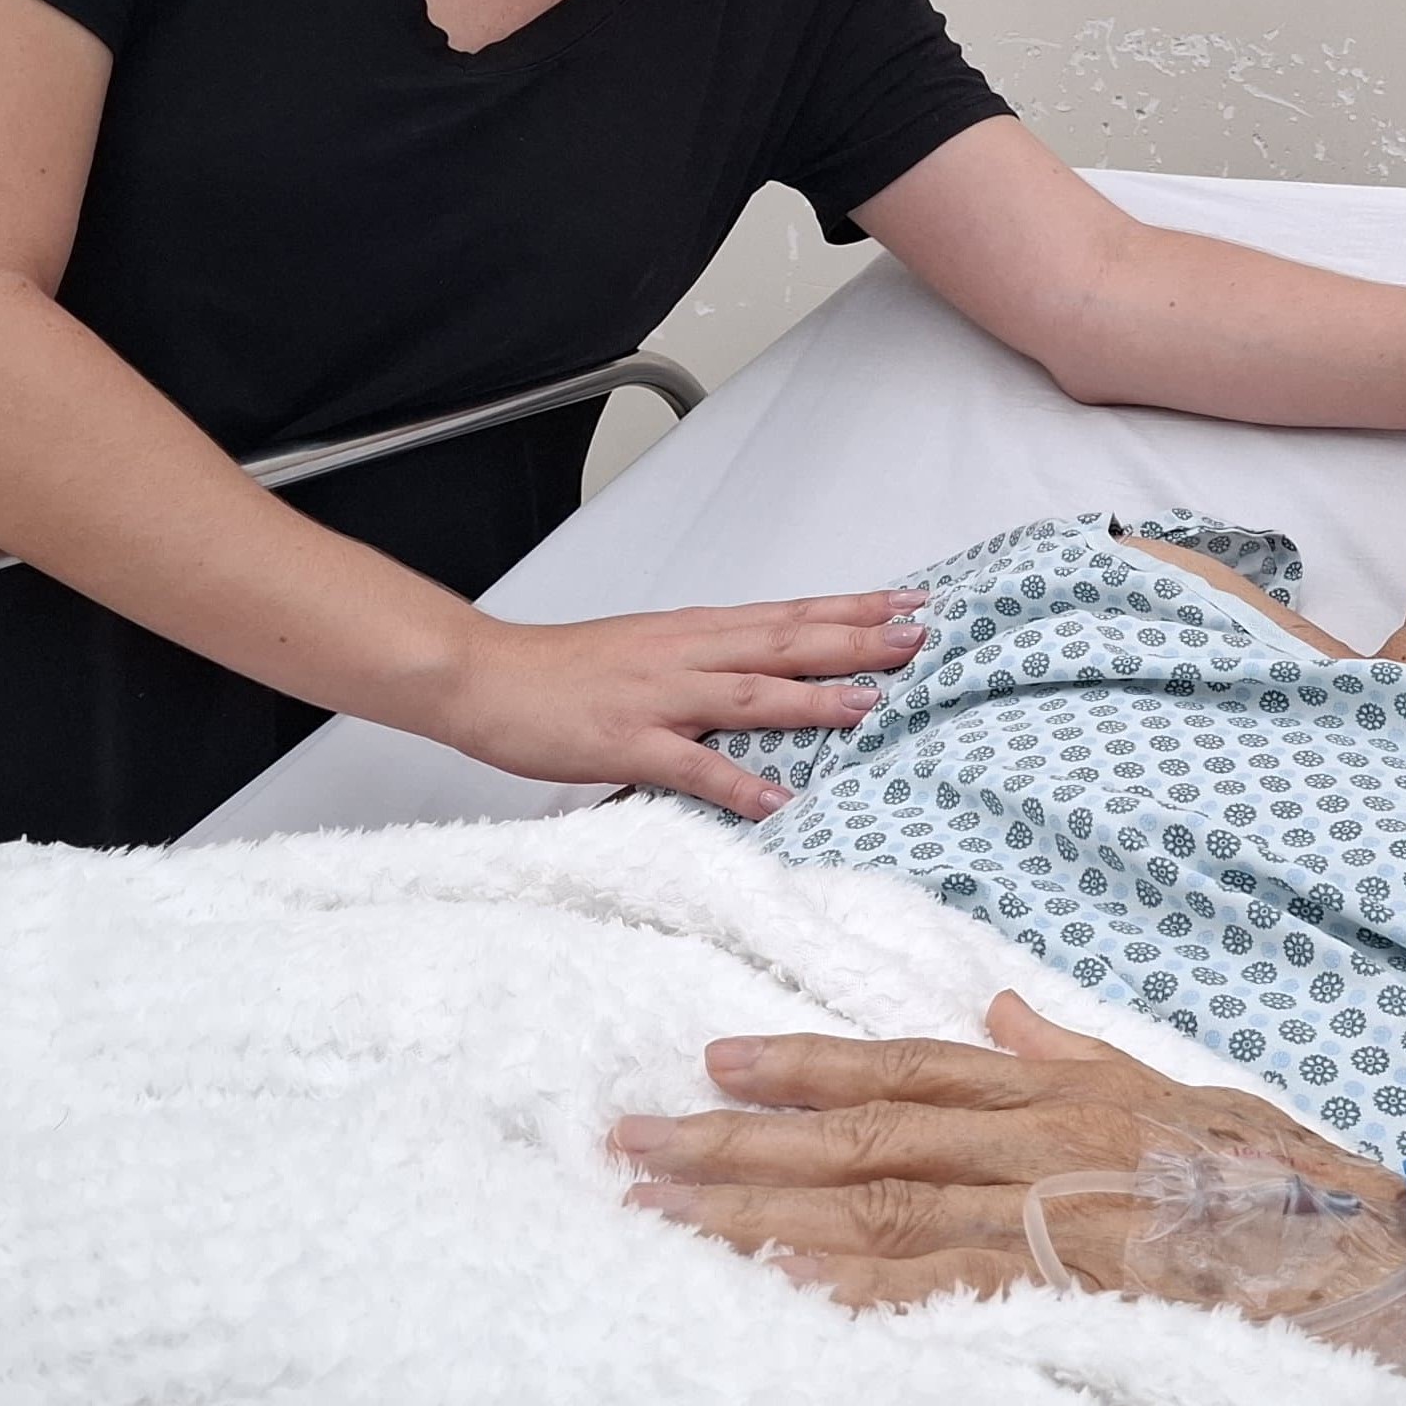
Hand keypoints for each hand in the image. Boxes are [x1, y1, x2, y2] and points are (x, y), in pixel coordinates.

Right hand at [432, 588, 931, 817]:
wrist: (485, 676)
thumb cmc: (567, 671)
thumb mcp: (651, 650)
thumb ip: (710, 659)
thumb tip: (770, 670)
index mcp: (695, 632)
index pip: (789, 613)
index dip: (852, 607)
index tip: (912, 601)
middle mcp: (688, 655)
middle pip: (785, 642)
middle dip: (855, 639)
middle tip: (919, 637)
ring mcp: (659, 699)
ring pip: (750, 694)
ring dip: (812, 700)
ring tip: (871, 705)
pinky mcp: (627, 743)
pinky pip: (691, 767)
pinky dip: (737, 785)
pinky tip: (778, 803)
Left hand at [615, 991, 1405, 1313]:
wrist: (1389, 1263)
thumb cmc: (1292, 1192)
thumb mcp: (1185, 1098)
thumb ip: (1079, 1058)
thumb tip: (999, 1008)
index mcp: (1069, 1095)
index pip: (911, 1069)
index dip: (806, 1064)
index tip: (711, 1059)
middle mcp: (1047, 1140)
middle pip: (864, 1136)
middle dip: (735, 1141)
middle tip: (623, 1140)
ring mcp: (1054, 1214)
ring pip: (874, 1206)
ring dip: (754, 1210)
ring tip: (654, 1207)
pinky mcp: (1069, 1288)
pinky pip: (932, 1291)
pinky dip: (841, 1289)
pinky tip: (763, 1293)